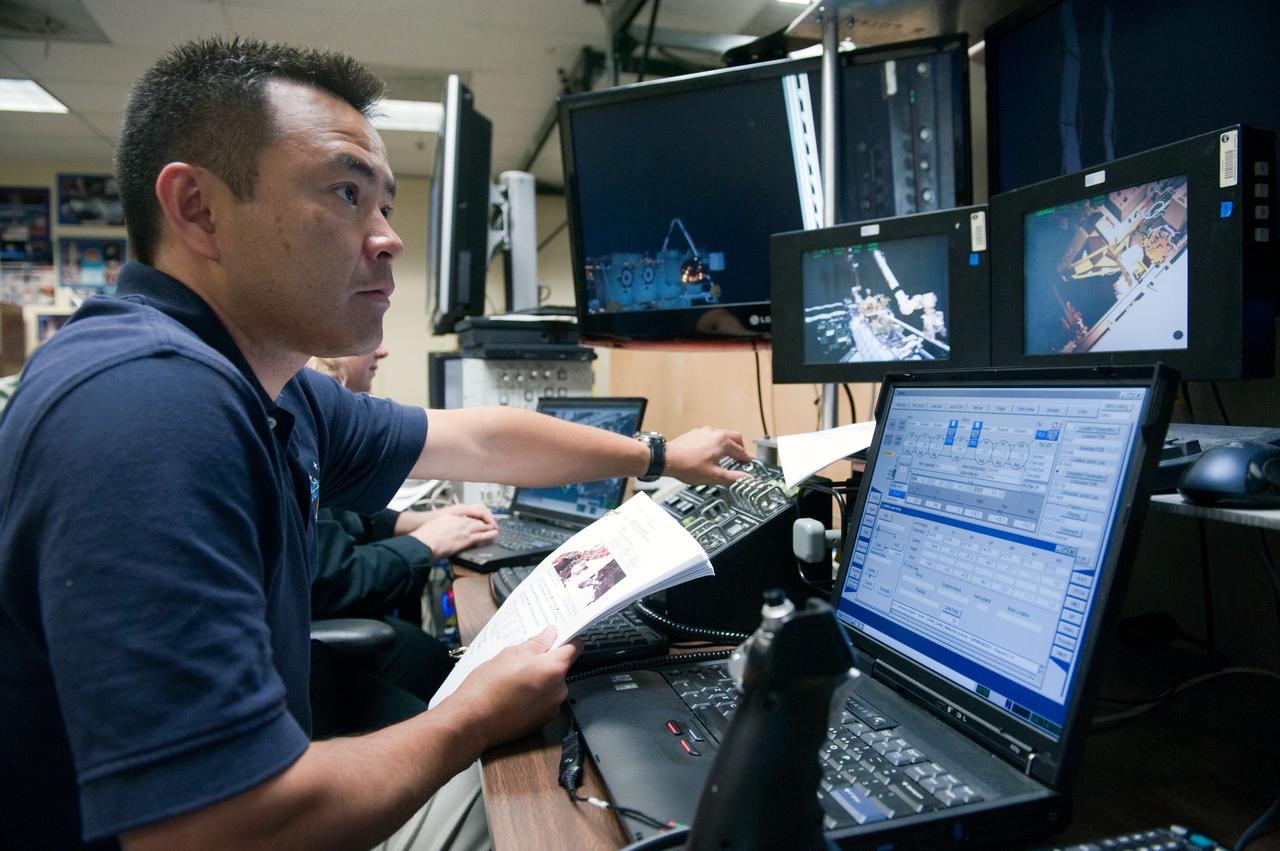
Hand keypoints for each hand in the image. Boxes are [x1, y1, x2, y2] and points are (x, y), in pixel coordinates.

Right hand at [408, 503, 497, 557]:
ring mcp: (463, 529)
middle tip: (490, 523)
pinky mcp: (466, 539)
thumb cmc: (424, 537)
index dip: (474, 517)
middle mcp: (458, 520)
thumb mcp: (432, 526)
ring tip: (495, 528)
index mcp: (450, 515)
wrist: (424, 543)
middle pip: (475, 518)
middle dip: (484, 521)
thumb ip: (440, 527)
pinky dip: (489, 535)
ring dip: (488, 527)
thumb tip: (441, 532)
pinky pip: (481, 536)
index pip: (466, 514)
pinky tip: (494, 535)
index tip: (477, 519)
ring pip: (480, 526)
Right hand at [442, 627, 578, 748]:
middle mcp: (559, 689)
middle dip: (546, 662)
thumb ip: (536, 643)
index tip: (559, 636)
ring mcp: (552, 707)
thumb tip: (549, 634)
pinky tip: (514, 695)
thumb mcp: (510, 654)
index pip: (574, 647)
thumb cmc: (488, 687)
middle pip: (561, 668)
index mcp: (554, 668)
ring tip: (514, 680)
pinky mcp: (542, 721)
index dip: (567, 639)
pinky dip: (534, 696)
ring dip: (539, 680)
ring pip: (551, 685)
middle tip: (522, 660)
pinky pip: (544, 701)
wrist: (472, 721)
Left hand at [664, 427, 752, 484]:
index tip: (750, 464)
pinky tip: (709, 453)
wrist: (666, 459)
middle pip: (735, 438)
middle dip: (740, 448)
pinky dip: (715, 443)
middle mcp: (715, 433)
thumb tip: (747, 479)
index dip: (747, 460)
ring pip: (722, 435)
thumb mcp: (714, 476)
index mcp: (723, 442)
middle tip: (740, 458)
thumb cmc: (687, 466)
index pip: (742, 451)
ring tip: (725, 456)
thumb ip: (733, 477)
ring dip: (727, 445)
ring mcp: (704, 432)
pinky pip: (710, 436)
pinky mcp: (695, 434)